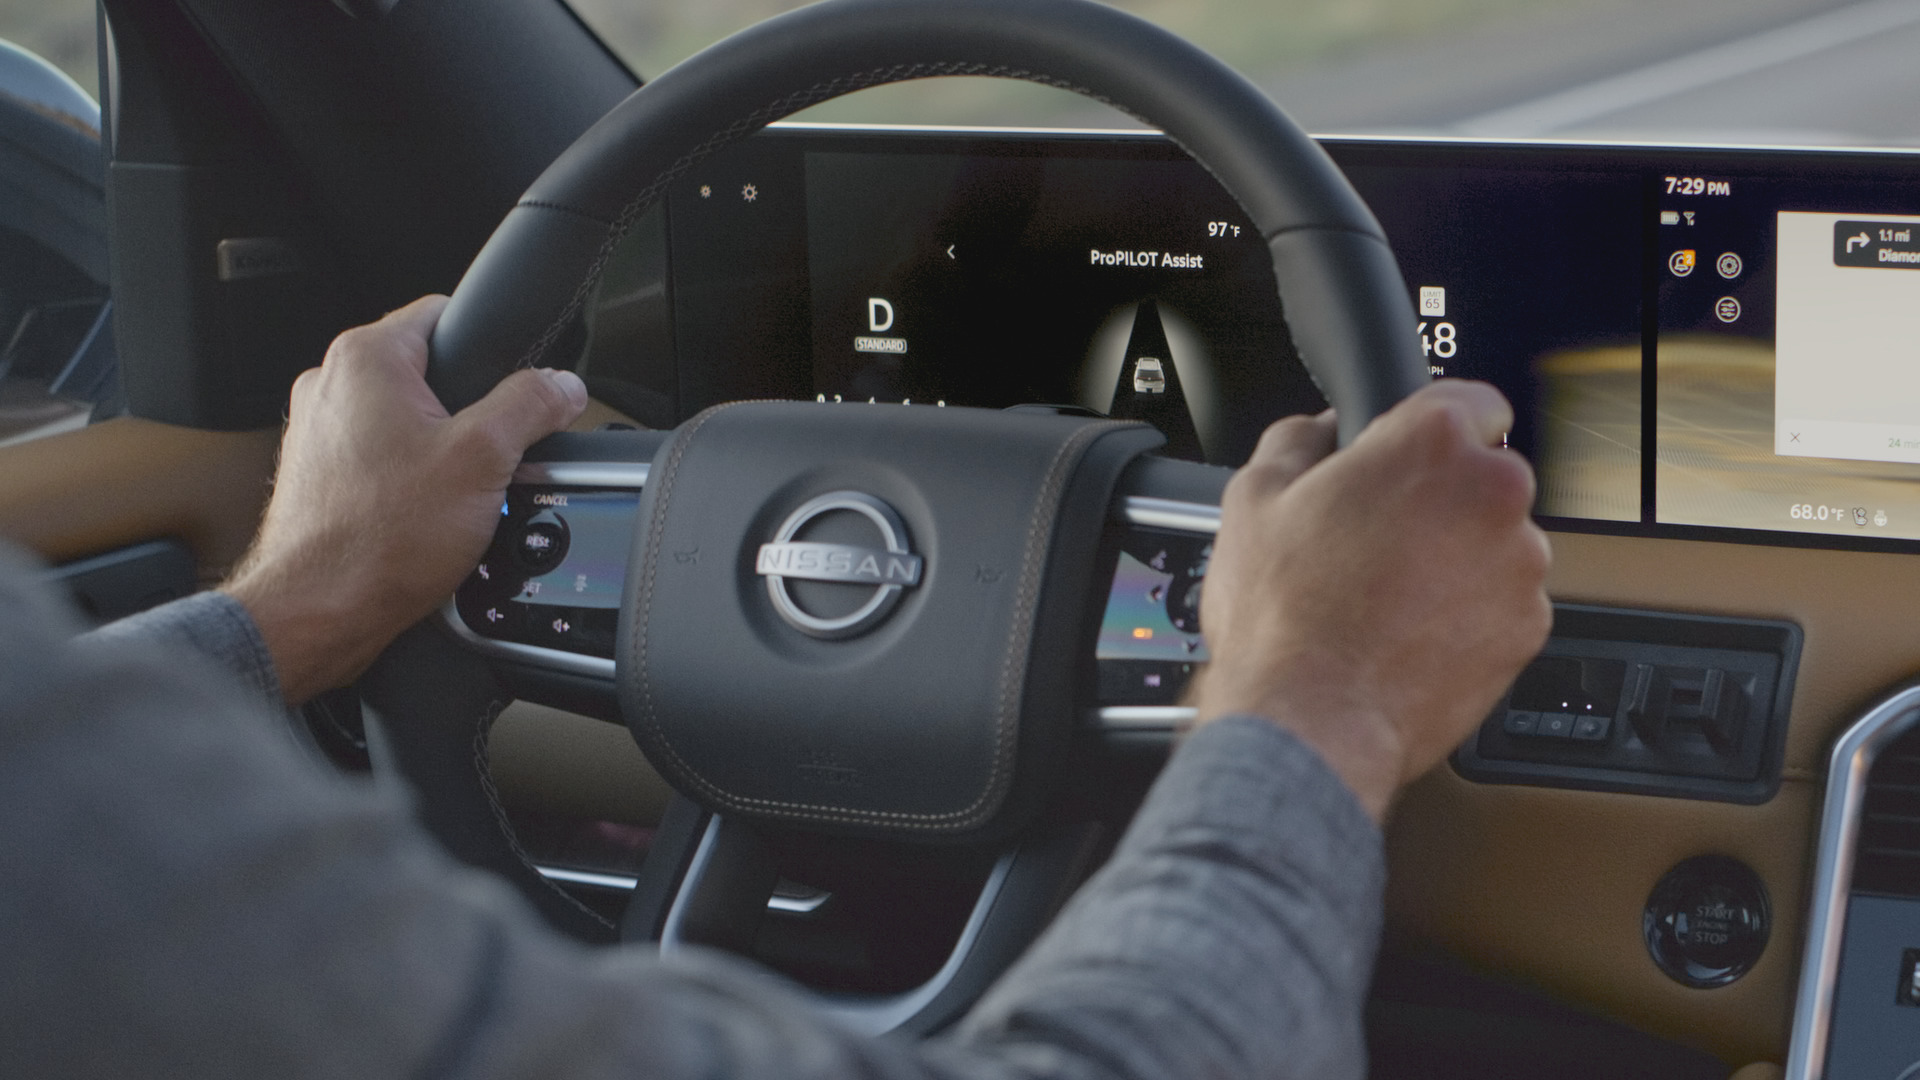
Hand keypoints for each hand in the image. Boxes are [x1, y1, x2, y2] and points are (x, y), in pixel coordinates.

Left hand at [222, 296, 587, 703]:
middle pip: (429, 372)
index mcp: (366, 358)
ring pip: (406, 420)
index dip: (493, 345)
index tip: (518, 380)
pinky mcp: (318, 475)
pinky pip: (382, 459)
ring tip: (458, 495)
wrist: (318, 611)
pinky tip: (427, 519)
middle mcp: (331, 385)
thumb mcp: (484, 459)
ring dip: (440, 451)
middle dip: (471, 411)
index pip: (444, 312)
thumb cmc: (378, 538)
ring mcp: (318, 431)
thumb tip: (562, 385)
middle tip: (493, 455)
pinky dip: (410, 482)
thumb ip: (531, 406)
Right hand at [1192, 381, 1551, 820]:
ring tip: (1386, 596)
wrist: (1310, 721)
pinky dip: (1468, 614)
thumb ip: (1296, 441)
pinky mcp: (1528, 629)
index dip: (1428, 429)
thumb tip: (1317, 432)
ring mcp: (1519, 566)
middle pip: (1482, 476)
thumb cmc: (1283, 616)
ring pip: (1495, 542)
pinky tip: (1408, 633)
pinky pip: (1502, 603)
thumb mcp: (1252, 498)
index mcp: (1432, 444)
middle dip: (1439, 500)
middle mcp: (1493, 495)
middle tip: (1375, 539)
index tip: (1408, 457)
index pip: (1469, 399)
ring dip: (1455, 559)